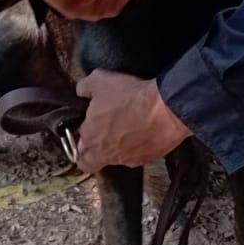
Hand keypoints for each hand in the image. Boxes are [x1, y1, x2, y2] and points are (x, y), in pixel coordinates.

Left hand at [74, 70, 190, 170]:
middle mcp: (106, 154)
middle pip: (90, 164)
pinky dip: (135, 148)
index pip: (76, 150)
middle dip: (91, 153)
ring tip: (125, 130)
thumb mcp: (100, 80)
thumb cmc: (131, 97)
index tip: (87, 129)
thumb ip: (84, 88)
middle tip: (99, 136)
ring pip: (114, 159)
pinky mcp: (146, 159)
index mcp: (91, 138)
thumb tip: (82, 92)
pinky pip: (135, 157)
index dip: (80, 140)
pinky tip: (141, 132)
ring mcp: (127, 159)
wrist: (166, 109)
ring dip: (115, 148)